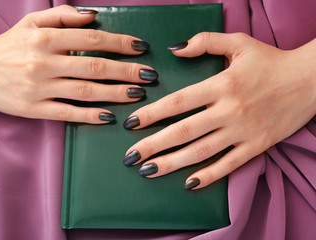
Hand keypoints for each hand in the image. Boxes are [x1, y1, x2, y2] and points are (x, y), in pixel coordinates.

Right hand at [0, 5, 156, 122]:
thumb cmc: (9, 44)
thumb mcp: (31, 22)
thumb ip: (62, 16)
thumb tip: (94, 17)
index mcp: (45, 39)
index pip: (91, 39)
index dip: (119, 43)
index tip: (140, 47)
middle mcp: (43, 62)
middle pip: (94, 67)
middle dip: (126, 71)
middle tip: (149, 75)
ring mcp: (38, 88)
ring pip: (85, 91)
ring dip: (115, 93)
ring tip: (138, 94)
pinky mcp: (33, 109)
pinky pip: (67, 113)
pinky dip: (90, 115)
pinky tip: (109, 116)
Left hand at [123, 32, 315, 188]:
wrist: (310, 80)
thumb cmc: (271, 60)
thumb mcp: (238, 43)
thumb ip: (204, 42)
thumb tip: (175, 50)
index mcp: (221, 85)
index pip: (178, 102)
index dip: (151, 114)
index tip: (131, 124)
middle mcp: (229, 110)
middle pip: (183, 131)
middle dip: (153, 145)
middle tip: (131, 157)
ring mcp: (242, 131)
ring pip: (201, 152)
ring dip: (172, 164)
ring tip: (149, 171)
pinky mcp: (257, 146)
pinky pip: (229, 165)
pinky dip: (209, 176)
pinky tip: (189, 184)